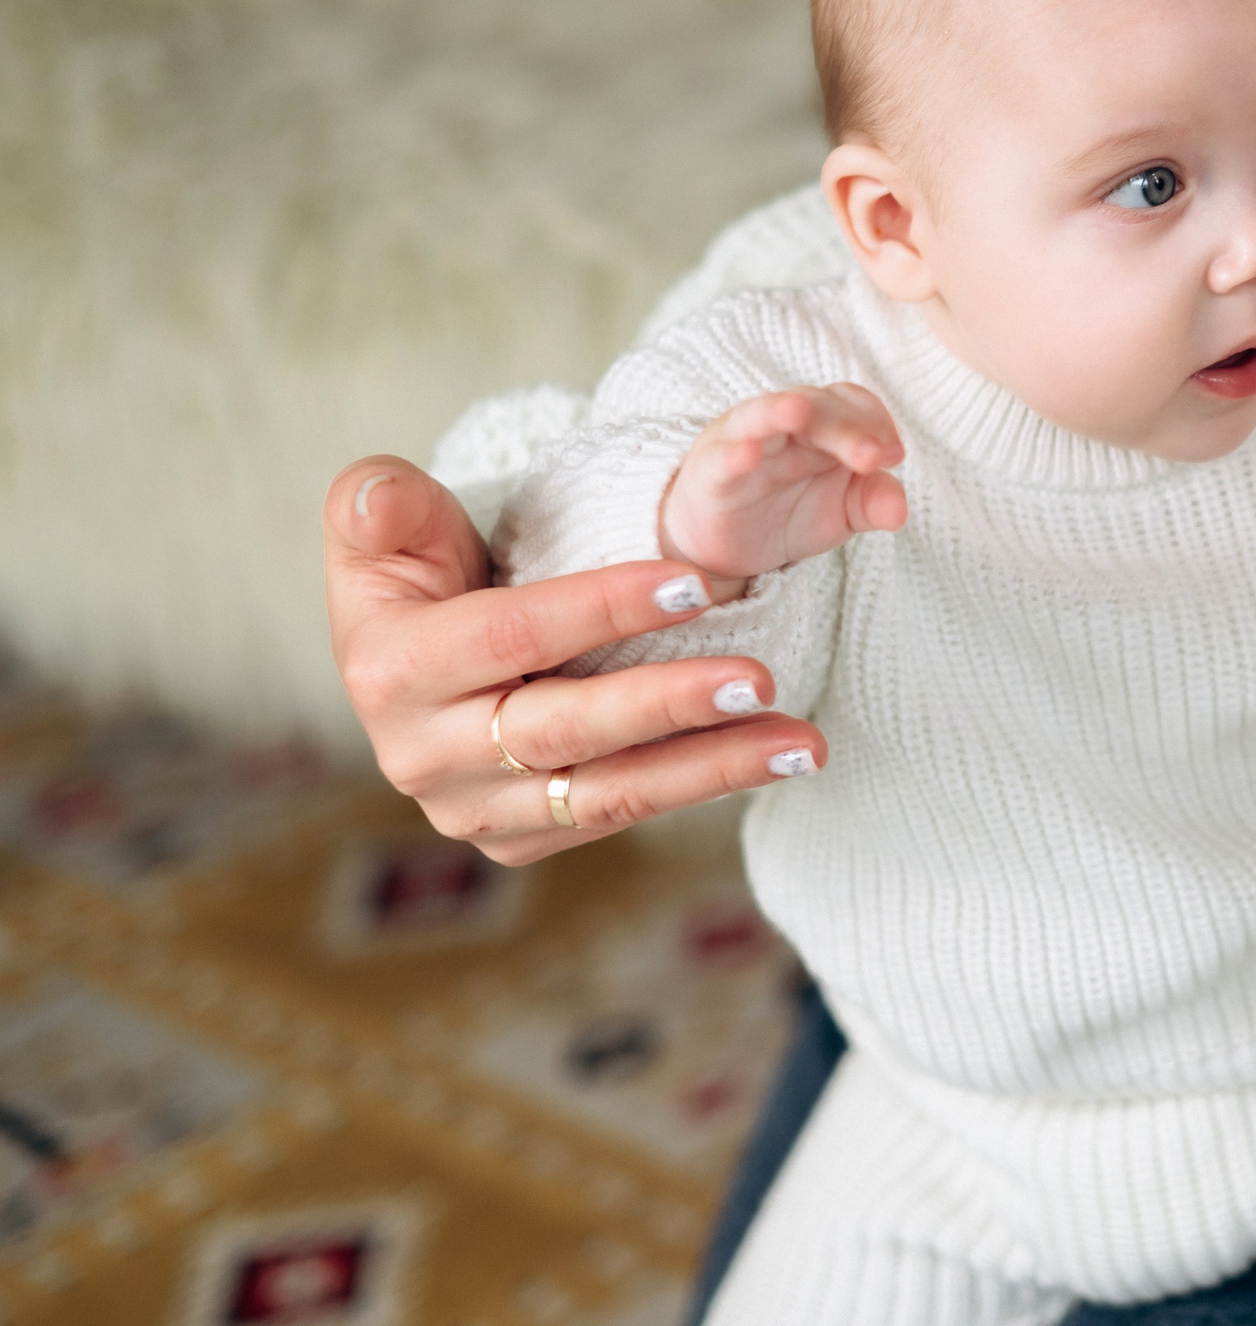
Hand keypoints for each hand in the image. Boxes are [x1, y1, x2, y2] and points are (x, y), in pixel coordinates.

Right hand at [326, 457, 830, 865]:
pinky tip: (771, 758)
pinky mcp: (521, 838)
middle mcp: (423, 757)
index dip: (604, 609)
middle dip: (671, 705)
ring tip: (802, 739)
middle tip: (762, 678)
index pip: (511, 638)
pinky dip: (701, 787)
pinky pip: (621, 814)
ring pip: (608, 792)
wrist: (419, 655)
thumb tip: (378, 493)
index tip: (698, 583)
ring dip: (715, 768)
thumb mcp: (382, 525)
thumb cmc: (417, 571)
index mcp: (390, 672)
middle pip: (567, 730)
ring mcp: (474, 809)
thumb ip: (378, 502)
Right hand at [660, 384, 906, 596]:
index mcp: (823, 425)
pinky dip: (734, 452)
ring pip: (762, 414)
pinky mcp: (712, 471)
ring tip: (799, 410)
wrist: (728, 544)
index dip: (876, 422)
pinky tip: (749, 454)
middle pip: (817, 408)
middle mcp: (784, 424)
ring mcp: (745, 441)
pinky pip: (722, 456)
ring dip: (780, 409)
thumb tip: (899, 510)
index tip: (894, 456)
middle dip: (848, 429)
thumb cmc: (790, 511)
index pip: (852, 403)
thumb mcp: (842, 512)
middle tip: (874, 457)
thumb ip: (872, 503)